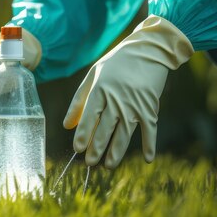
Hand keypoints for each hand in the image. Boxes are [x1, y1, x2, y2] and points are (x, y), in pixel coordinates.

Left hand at [63, 16, 192, 167]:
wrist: (149, 50)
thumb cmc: (117, 63)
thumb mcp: (94, 75)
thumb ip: (79, 100)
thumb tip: (66, 125)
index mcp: (101, 90)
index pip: (89, 117)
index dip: (83, 134)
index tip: (77, 149)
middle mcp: (117, 100)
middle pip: (105, 129)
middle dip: (96, 148)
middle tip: (90, 163)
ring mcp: (135, 105)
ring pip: (124, 134)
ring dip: (116, 152)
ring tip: (108, 166)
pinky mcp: (150, 107)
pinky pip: (150, 129)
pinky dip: (150, 143)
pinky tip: (148, 159)